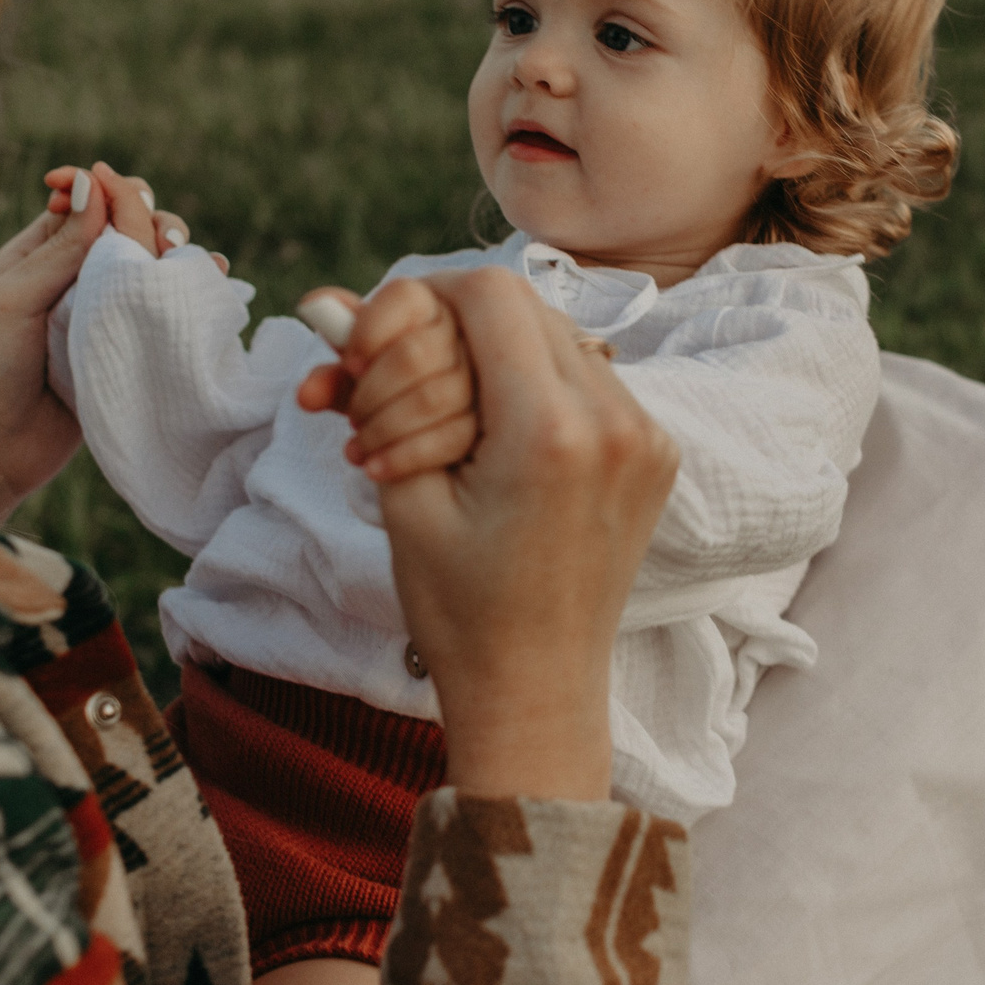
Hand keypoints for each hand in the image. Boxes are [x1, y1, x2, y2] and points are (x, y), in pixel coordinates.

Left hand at [0, 163, 190, 524]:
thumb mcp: (16, 297)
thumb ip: (62, 246)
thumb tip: (95, 180)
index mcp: (40, 252)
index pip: (92, 201)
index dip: (115, 193)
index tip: (128, 199)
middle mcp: (76, 276)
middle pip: (133, 229)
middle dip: (155, 222)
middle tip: (166, 243)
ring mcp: (105, 313)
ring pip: (154, 268)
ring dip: (178, 256)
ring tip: (193, 261)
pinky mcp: (127, 350)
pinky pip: (163, 313)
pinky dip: (189, 295)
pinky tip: (214, 283)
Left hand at [293, 280, 479, 481]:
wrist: (424, 452)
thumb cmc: (386, 398)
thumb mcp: (357, 385)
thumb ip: (333, 376)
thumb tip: (306, 384)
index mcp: (430, 309)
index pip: (406, 296)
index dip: (371, 329)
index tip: (350, 365)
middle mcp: (465, 336)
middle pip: (414, 353)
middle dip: (371, 392)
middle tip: (352, 418)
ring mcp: (485, 380)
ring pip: (434, 397)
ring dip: (384, 428)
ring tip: (360, 446)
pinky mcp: (493, 425)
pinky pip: (452, 436)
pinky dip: (405, 456)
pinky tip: (377, 468)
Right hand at [374, 269, 677, 800]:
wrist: (534, 690)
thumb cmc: (459, 608)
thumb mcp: (402, 494)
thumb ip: (373, 386)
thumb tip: (329, 301)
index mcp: (548, 431)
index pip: (488, 294)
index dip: (422, 297)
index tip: (379, 339)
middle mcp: (615, 420)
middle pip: (522, 309)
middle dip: (447, 330)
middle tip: (392, 386)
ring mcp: (646, 435)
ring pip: (556, 338)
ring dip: (489, 358)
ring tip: (435, 424)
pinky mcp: (655, 452)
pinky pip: (587, 380)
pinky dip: (531, 388)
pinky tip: (489, 442)